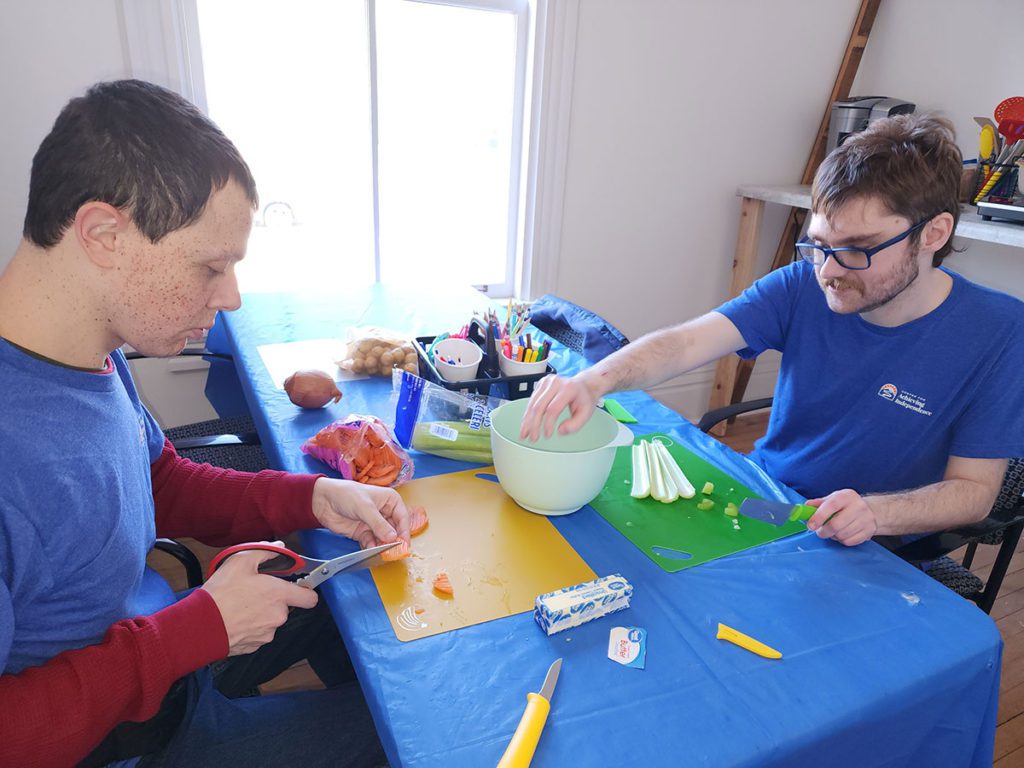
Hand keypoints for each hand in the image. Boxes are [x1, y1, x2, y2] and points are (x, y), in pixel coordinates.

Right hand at [202, 542, 318, 655]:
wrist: (200, 625)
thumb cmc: (221, 594)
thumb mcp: (241, 561)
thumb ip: (266, 552)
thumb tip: (279, 548)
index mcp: (279, 595)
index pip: (310, 598)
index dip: (305, 591)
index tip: (297, 586)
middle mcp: (278, 616)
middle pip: (286, 606)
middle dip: (274, 599)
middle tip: (255, 591)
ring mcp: (267, 633)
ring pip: (271, 619)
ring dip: (261, 612)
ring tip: (241, 604)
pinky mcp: (254, 645)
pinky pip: (258, 632)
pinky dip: (250, 625)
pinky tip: (236, 617)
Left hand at [310, 477, 410, 549]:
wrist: (323, 500)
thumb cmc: (346, 495)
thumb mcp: (365, 507)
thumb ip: (378, 524)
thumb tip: (392, 538)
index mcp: (390, 501)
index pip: (402, 518)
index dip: (404, 532)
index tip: (404, 545)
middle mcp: (384, 512)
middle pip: (395, 530)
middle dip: (394, 541)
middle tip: (394, 553)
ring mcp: (374, 524)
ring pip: (384, 538)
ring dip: (383, 546)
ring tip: (382, 554)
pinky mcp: (363, 533)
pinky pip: (372, 543)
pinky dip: (372, 548)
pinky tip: (371, 550)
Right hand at [518, 372, 601, 441]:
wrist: (582, 385)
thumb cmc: (584, 399)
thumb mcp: (586, 414)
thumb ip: (575, 425)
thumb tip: (560, 431)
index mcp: (568, 388)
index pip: (553, 408)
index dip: (547, 424)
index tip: (547, 435)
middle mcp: (555, 382)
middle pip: (539, 406)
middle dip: (534, 425)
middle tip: (533, 438)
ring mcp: (546, 381)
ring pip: (532, 404)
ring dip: (527, 421)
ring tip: (525, 434)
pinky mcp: (540, 384)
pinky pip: (531, 401)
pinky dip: (528, 414)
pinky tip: (526, 424)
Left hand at [805, 489, 877, 546]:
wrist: (870, 510)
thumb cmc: (845, 505)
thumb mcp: (832, 499)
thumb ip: (817, 504)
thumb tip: (804, 508)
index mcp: (846, 496)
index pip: (831, 506)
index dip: (818, 517)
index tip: (810, 526)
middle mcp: (858, 506)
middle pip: (836, 525)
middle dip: (823, 531)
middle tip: (819, 532)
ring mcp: (866, 519)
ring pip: (842, 535)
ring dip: (833, 536)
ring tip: (833, 531)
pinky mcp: (870, 531)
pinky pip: (849, 542)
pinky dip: (842, 540)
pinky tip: (842, 534)